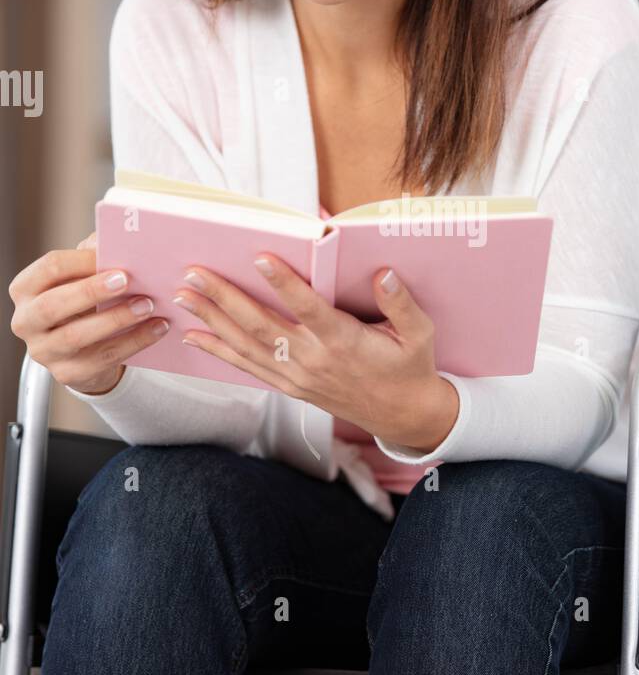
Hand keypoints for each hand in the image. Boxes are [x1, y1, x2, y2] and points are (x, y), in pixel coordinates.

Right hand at [8, 230, 170, 394]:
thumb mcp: (82, 277)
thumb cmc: (83, 303)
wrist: (84, 350)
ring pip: (77, 336)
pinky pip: (104, 358)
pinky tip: (157, 327)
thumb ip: (93, 257)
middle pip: (54, 305)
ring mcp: (44, 351)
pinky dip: (134, 341)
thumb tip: (114, 242)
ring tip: (148, 305)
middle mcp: (26, 321)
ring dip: (117, 318)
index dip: (81, 261)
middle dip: (91, 291)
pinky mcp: (68, 373)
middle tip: (126, 279)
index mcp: (26, 289)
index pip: (49, 269)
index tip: (111, 256)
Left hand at [173, 257, 458, 446]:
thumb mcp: (420, 333)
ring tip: (183, 297)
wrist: (403, 415)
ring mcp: (298, 376)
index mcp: (345, 341)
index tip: (260, 258)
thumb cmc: (410, 367)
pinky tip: (194, 336)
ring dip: (212, 320)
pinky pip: (248, 367)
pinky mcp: (290, 387)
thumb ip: (401, 303)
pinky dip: (219, 351)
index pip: (309, 308)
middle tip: (194, 274)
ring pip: (247, 345)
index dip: (284, 284)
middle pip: (261, 325)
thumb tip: (383, 274)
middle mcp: (314, 359)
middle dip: (224, 298)